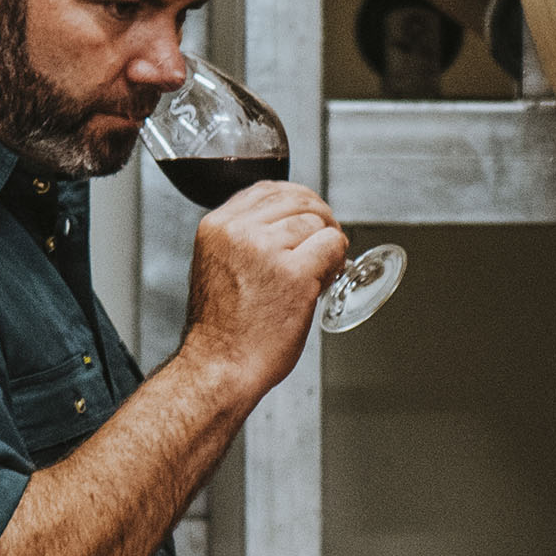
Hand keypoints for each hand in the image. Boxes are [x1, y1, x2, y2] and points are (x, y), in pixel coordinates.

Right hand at [183, 182, 347, 395]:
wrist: (220, 367)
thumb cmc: (223, 330)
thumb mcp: (218, 265)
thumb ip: (244, 238)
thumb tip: (287, 223)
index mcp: (217, 227)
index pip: (268, 189)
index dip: (297, 201)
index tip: (308, 216)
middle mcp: (239, 232)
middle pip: (298, 200)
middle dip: (319, 219)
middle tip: (326, 242)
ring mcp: (267, 251)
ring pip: (318, 222)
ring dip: (328, 243)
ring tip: (323, 268)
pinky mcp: (296, 274)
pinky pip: (333, 246)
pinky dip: (338, 259)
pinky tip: (328, 277)